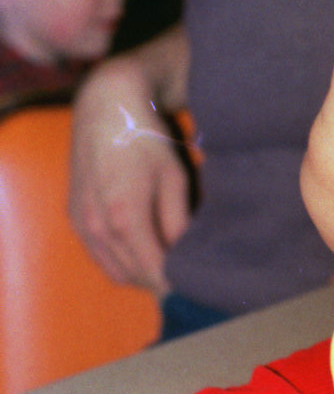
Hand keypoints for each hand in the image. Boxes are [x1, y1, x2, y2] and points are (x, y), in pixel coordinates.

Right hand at [68, 49, 191, 292]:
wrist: (106, 107)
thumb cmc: (147, 138)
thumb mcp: (175, 178)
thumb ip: (180, 222)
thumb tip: (191, 257)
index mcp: (124, 218)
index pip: (154, 272)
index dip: (177, 285)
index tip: (198, 287)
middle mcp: (97, 227)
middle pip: (134, 277)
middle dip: (161, 283)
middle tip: (188, 279)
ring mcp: (81, 223)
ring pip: (114, 271)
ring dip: (141, 275)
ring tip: (169, 266)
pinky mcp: (75, 217)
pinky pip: (99, 255)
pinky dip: (122, 261)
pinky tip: (143, 249)